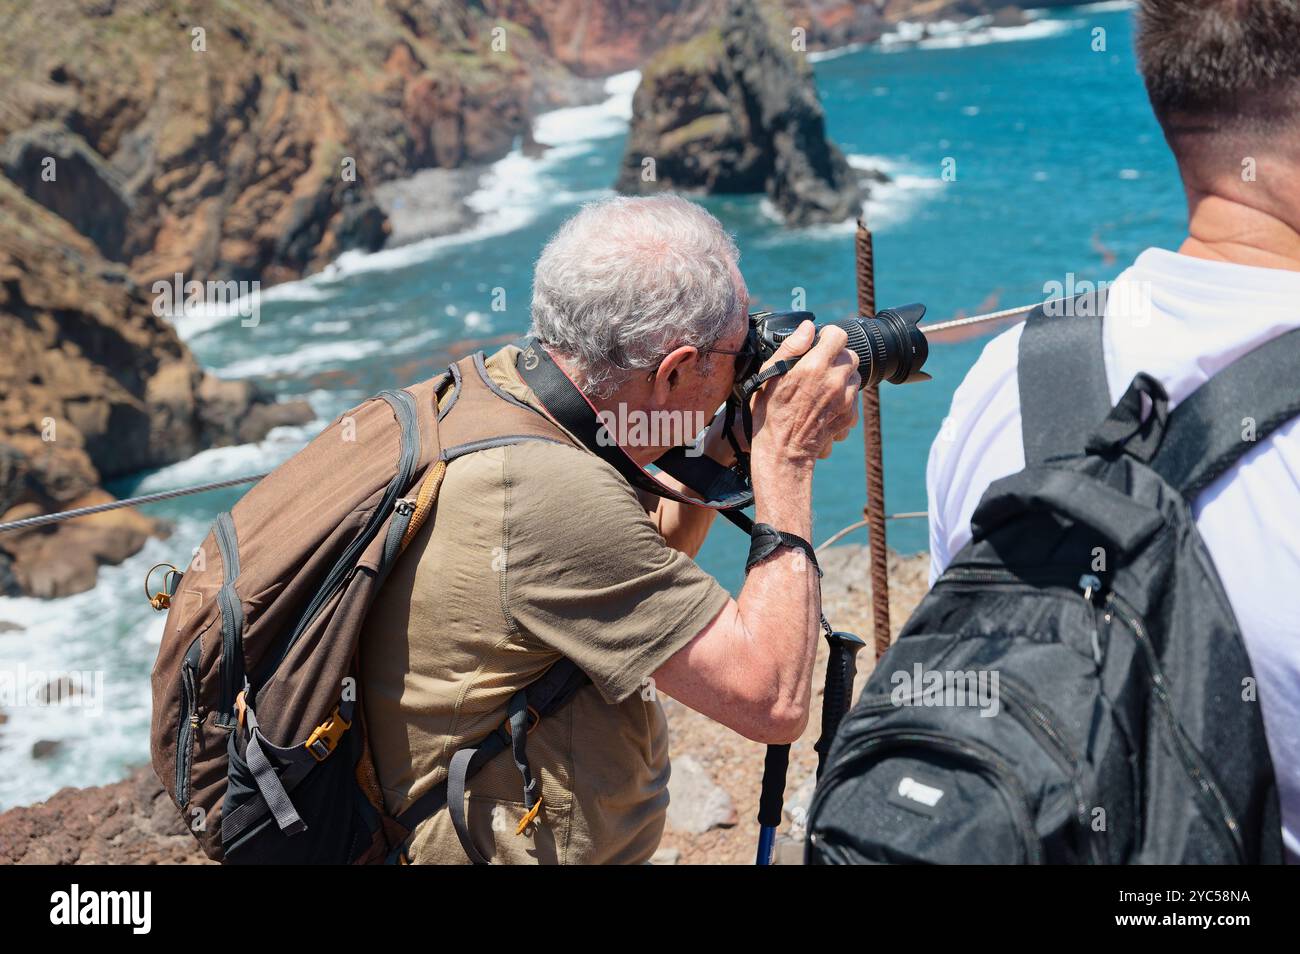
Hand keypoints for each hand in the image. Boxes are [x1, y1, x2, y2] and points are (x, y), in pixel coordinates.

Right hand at [748, 320, 859, 472]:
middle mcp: (834, 381)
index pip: (838, 335)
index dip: (828, 336)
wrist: (784, 451)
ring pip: (855, 376)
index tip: (819, 344)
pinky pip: (855, 397)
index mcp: (814, 366)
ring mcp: (845, 399)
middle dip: (837, 357)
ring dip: (842, 377)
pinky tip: (826, 403)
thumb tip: (808, 328)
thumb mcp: (769, 375)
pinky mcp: (849, 415)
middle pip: (850, 354)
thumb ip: (791, 347)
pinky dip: (844, 397)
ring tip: (822, 386)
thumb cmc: (770, 414)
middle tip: (819, 366)